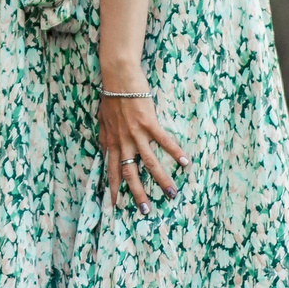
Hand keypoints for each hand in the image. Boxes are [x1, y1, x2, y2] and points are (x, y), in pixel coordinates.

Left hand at [99, 90, 184, 211]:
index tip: (115, 205)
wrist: (117, 77)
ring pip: (149, 162)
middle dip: (137, 193)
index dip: (113, 188)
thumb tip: (104, 150)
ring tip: (171, 194)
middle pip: (130, 173)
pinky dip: (175, 152)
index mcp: (111, 142)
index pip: (111, 170)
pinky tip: (186, 163)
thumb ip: (105, 137)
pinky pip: (164, 141)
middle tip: (146, 210)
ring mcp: (136, 133)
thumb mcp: (102, 120)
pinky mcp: (149, 122)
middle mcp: (123, 141)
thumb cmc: (110, 96)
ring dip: (161, 179)